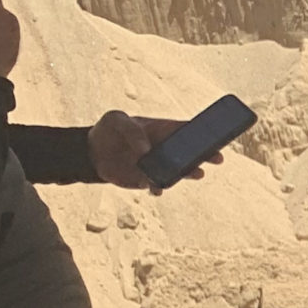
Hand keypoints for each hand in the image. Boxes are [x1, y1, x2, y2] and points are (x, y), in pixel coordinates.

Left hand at [91, 111, 217, 191]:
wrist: (90, 153)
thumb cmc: (107, 130)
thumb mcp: (115, 120)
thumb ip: (131, 131)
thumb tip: (146, 151)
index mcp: (162, 130)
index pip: (187, 130)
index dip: (204, 132)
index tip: (217, 136)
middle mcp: (164, 148)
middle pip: (191, 152)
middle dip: (206, 155)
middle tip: (217, 158)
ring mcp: (158, 165)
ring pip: (180, 171)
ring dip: (189, 173)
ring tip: (196, 173)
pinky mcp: (148, 179)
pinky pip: (159, 185)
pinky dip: (160, 187)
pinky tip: (158, 187)